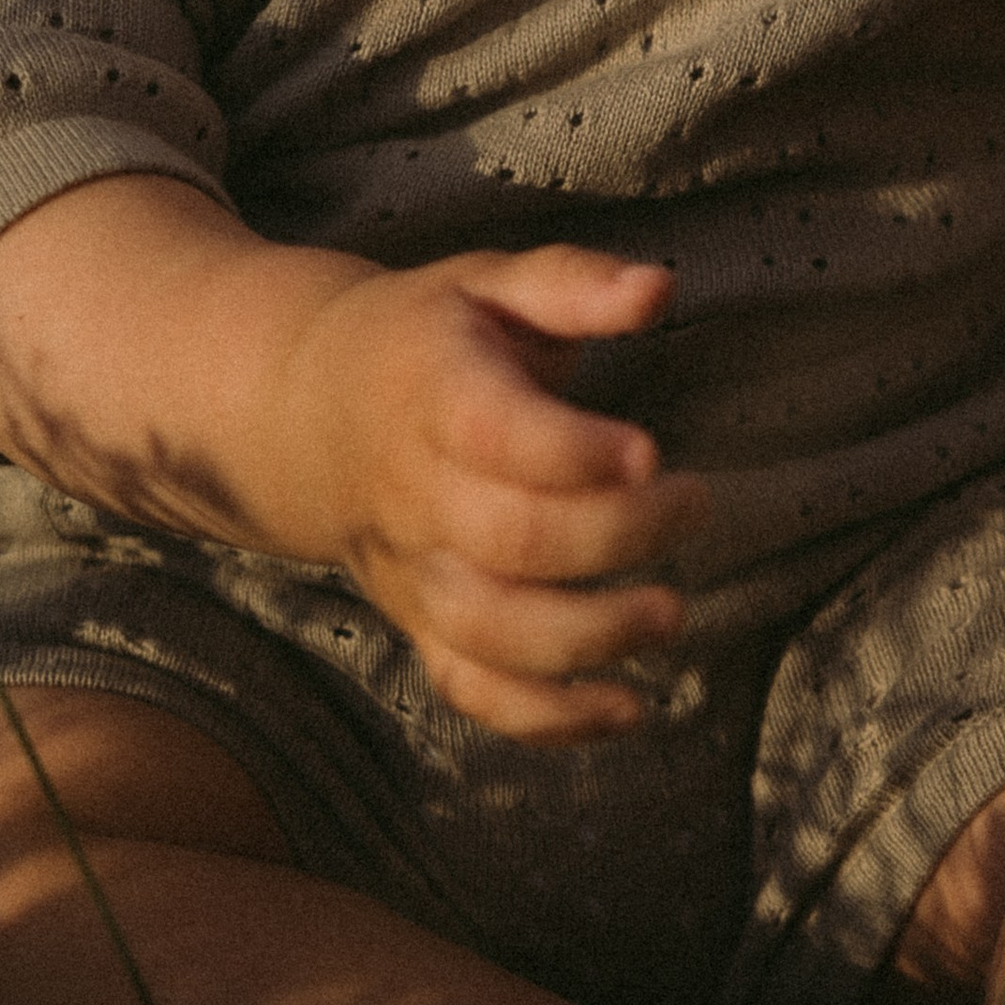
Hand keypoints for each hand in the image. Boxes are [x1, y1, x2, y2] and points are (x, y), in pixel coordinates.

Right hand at [263, 244, 706, 743]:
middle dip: (615, 538)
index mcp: (433, 394)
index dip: (577, 454)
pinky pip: (474, 691)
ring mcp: (415, 573)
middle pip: (509, 541)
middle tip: (693, 507)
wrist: (311, 410)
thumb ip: (574, 284)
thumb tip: (661, 288)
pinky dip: (548, 720)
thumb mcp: (490, 284)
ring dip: (590, 639)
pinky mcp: (423, 626)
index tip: (652, 451)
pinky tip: (628, 709)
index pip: (497, 436)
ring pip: (491, 634)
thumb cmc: (429, 339)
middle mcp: (416, 494)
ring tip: (670, 614)